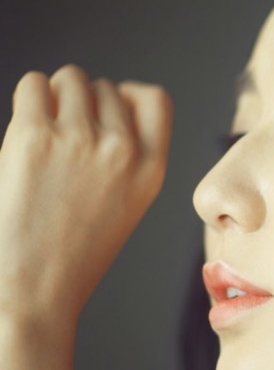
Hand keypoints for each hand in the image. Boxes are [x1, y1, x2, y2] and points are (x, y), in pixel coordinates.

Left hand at [0, 65, 171, 329]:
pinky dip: (28, 99)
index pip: (155, 99)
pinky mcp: (35, 136)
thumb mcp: (126, 204)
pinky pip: (33, 85)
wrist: (31, 290)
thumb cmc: (71, 254)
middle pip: (104, 86)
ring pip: (69, 79)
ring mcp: (81, 139)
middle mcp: (123, 150)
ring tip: (42, 138)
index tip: (106, 114)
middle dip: (81, 103)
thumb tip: (105, 98)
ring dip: (53, 98)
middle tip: (62, 143)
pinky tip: (23, 136)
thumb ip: (128, 156)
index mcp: (152, 169)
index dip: (127, 97)